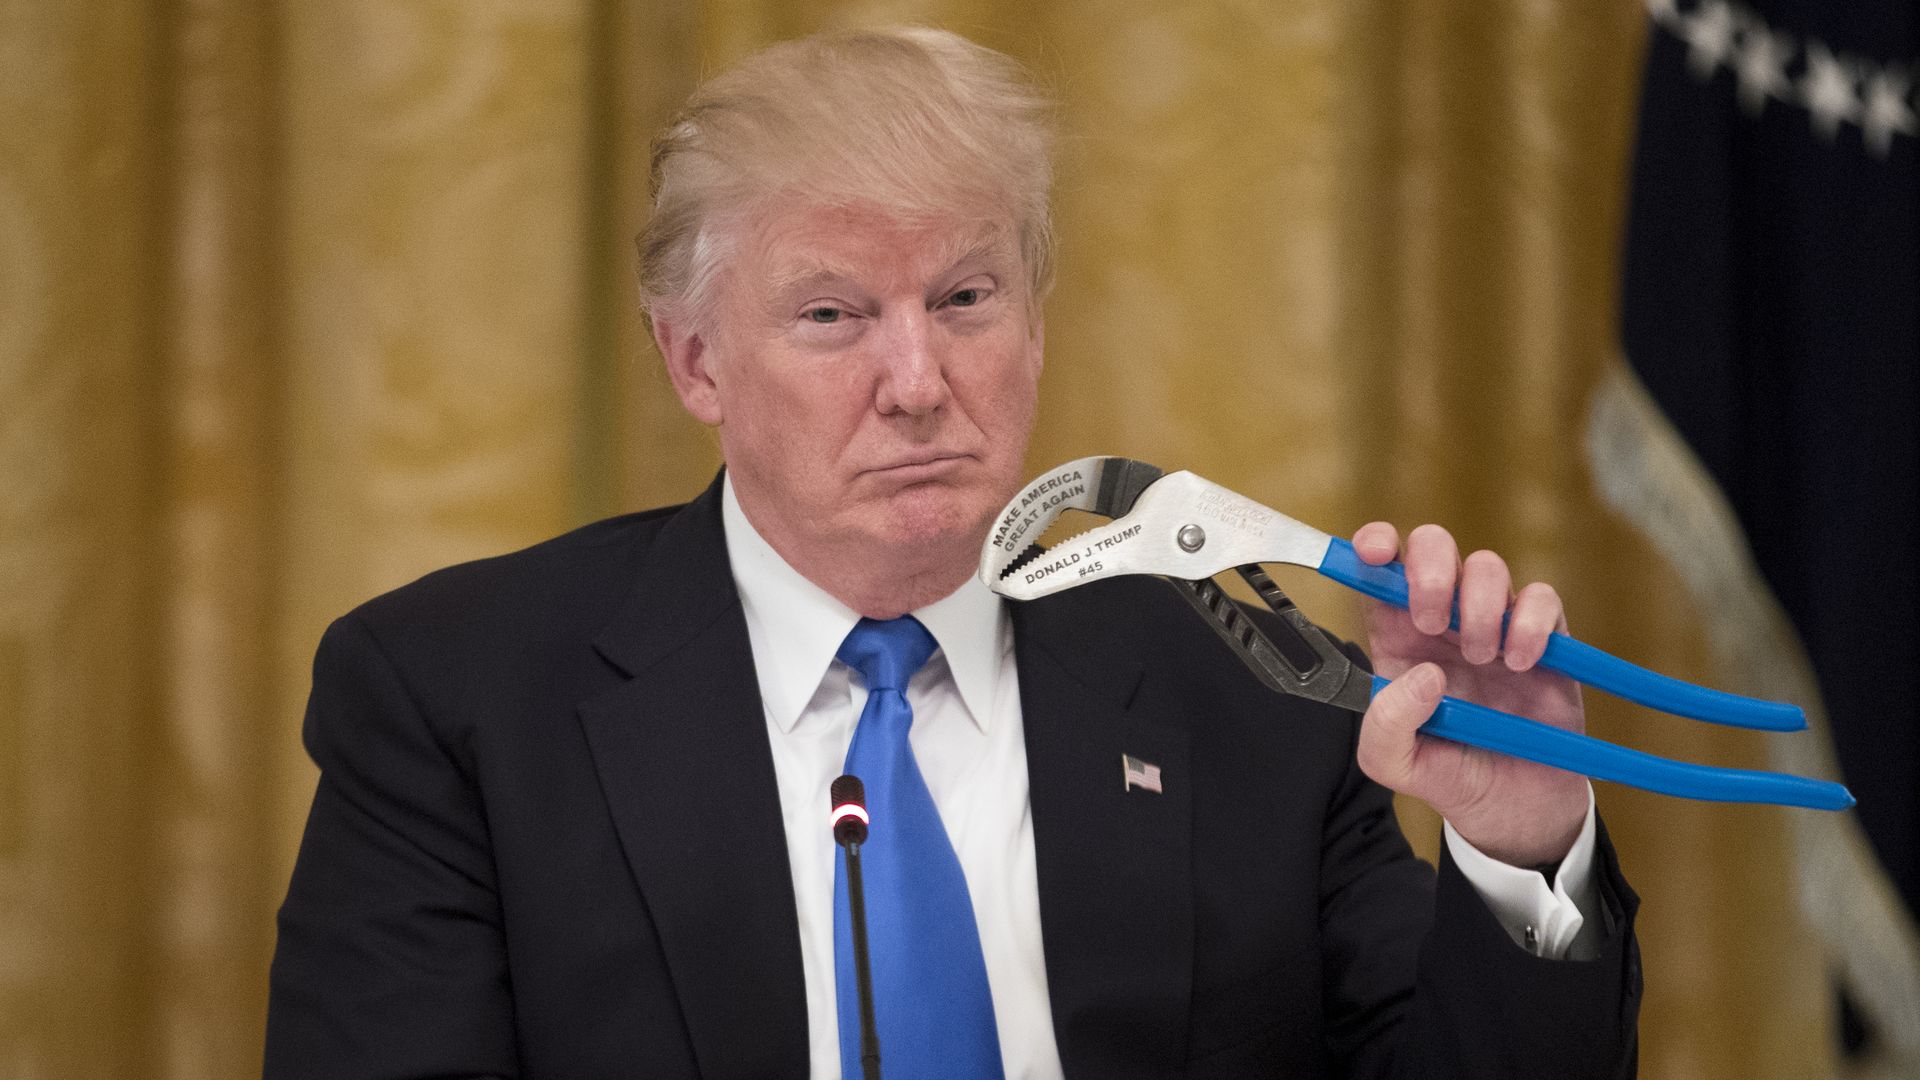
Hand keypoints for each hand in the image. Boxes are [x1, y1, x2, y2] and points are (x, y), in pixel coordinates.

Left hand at [1349, 522, 1587, 867]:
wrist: (1514, 808)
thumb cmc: (1448, 774)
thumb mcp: (1394, 764)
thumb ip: (1386, 725)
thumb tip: (1424, 675)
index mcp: (1396, 637)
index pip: (1378, 570)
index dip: (1374, 545)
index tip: (1375, 553)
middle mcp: (1442, 619)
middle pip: (1432, 546)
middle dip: (1430, 569)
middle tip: (1432, 622)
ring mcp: (1493, 623)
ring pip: (1486, 565)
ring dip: (1480, 606)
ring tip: (1481, 659)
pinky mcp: (1543, 637)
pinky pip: (1541, 597)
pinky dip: (1529, 622)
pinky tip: (1520, 662)